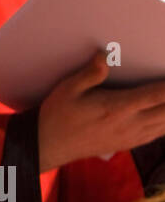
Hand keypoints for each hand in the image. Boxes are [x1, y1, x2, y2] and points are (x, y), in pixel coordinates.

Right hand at [38, 51, 164, 170]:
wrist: (47, 146)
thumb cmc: (57, 115)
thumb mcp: (67, 90)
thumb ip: (89, 73)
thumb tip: (104, 54)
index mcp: (117, 107)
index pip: (158, 94)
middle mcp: (129, 123)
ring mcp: (132, 135)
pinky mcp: (130, 142)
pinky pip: (160, 132)